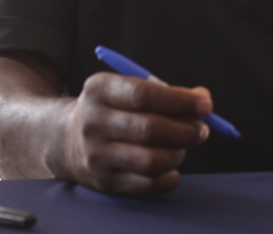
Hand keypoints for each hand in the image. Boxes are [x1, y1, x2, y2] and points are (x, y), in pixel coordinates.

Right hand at [56, 72, 211, 194]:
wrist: (67, 139)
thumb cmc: (114, 108)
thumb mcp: (128, 88)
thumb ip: (167, 92)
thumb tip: (202, 100)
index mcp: (100, 89)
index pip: (143, 95)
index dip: (179, 100)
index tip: (205, 105)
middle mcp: (94, 121)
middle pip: (148, 129)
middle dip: (184, 130)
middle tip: (202, 131)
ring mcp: (96, 154)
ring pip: (150, 161)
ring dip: (177, 154)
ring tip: (181, 147)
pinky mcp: (104, 181)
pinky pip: (146, 185)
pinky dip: (169, 177)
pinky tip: (172, 167)